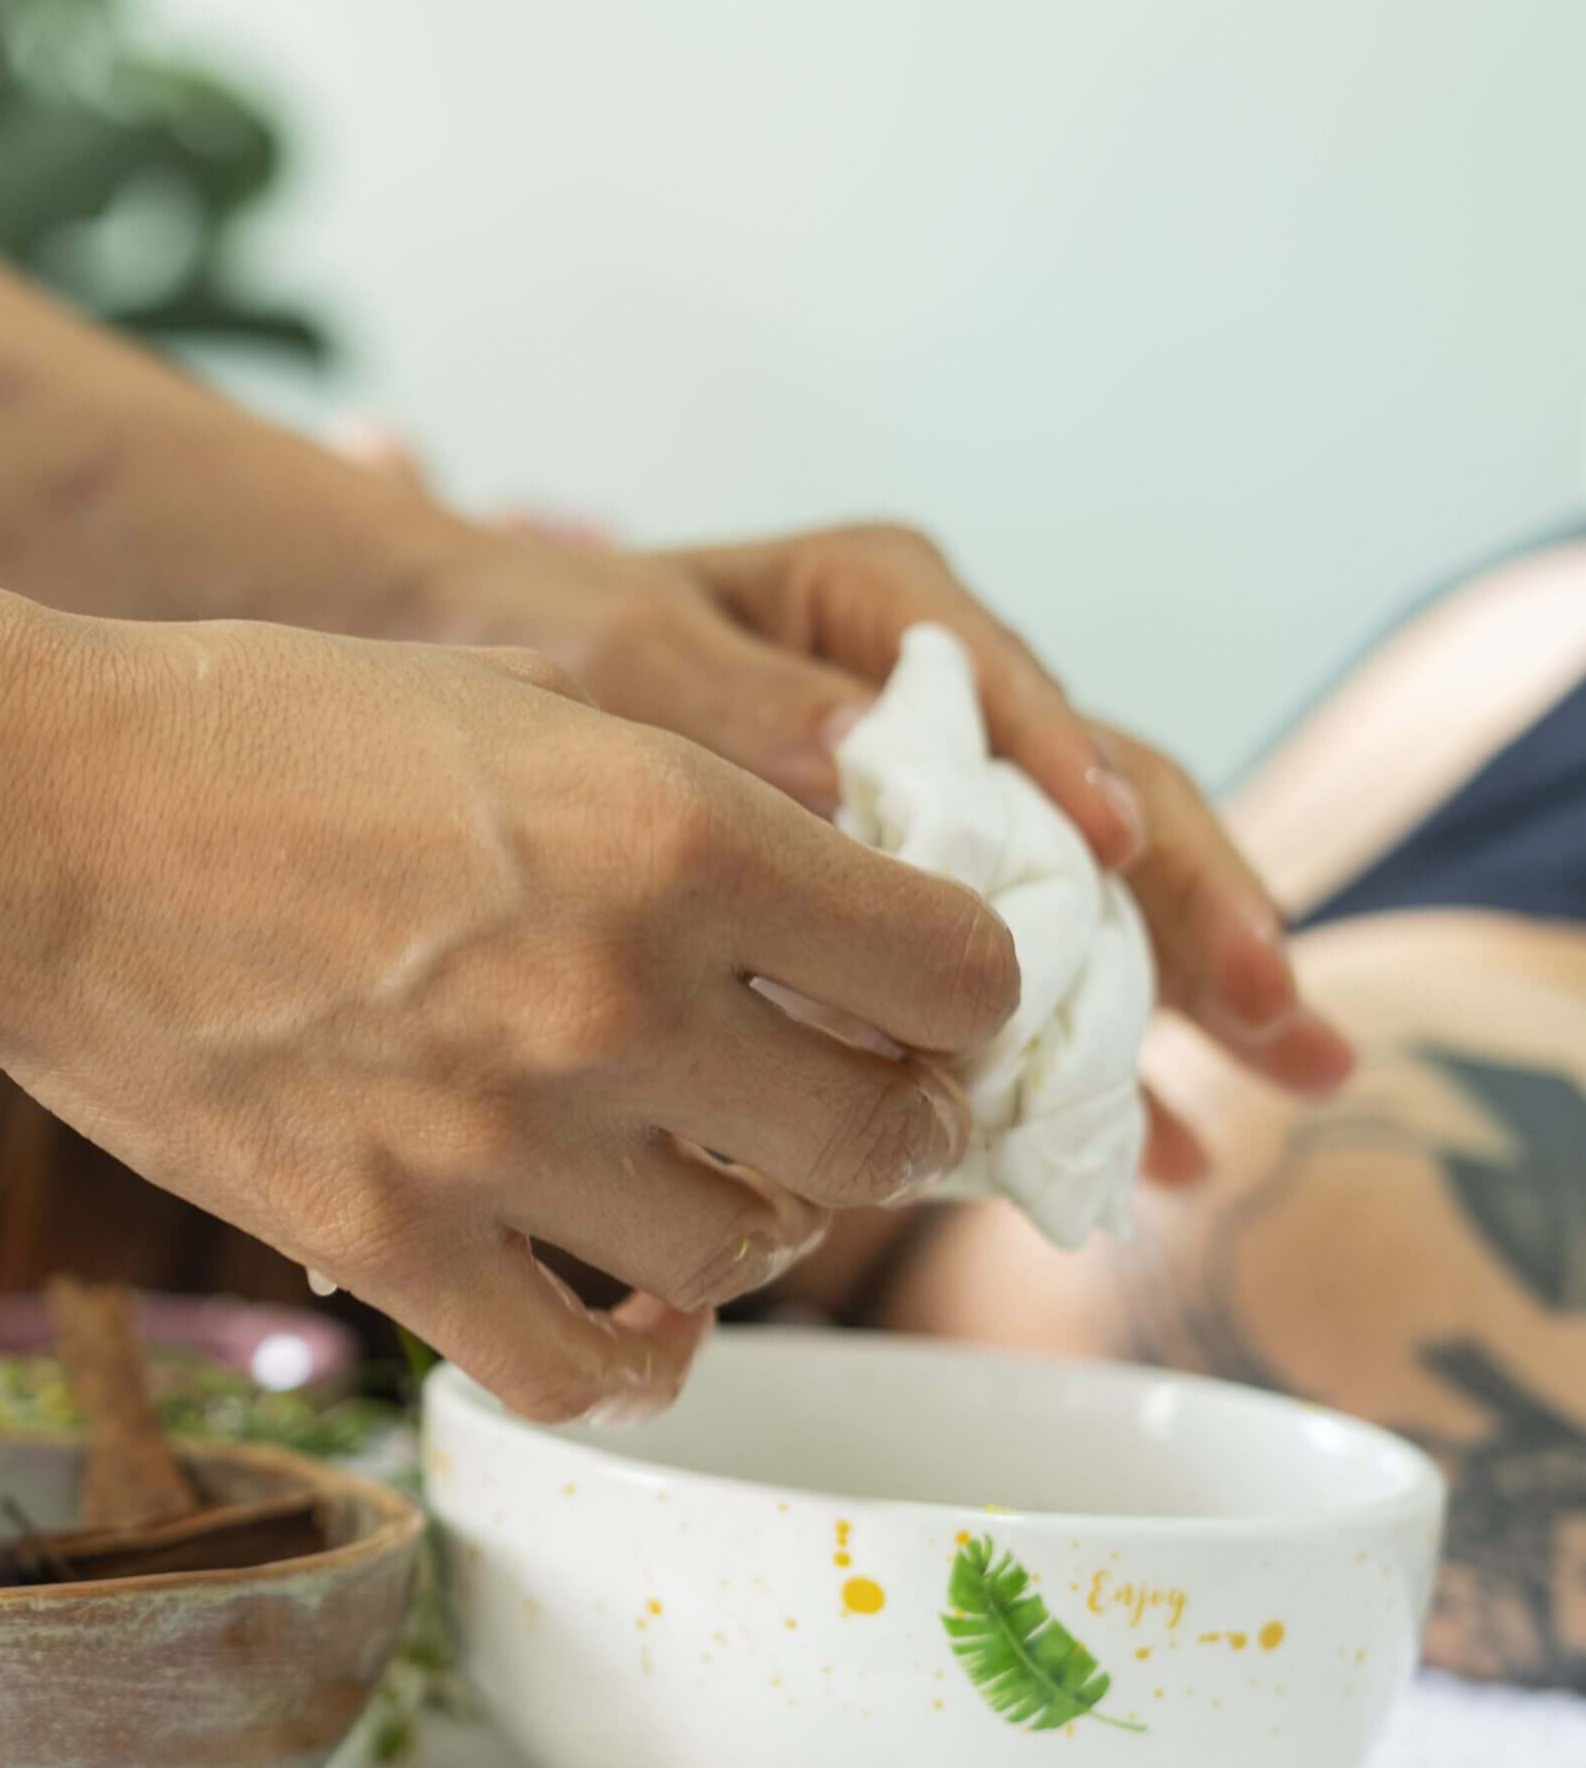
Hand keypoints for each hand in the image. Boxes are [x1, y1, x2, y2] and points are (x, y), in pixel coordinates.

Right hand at [0, 619, 1018, 1420]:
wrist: (21, 817)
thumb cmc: (248, 726)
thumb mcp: (508, 692)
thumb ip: (681, 789)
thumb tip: (819, 883)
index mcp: (672, 828)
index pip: (952, 968)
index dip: (961, 992)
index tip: (921, 1001)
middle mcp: (615, 993)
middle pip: (879, 1133)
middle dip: (889, 1123)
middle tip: (845, 1107)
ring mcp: (497, 1135)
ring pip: (746, 1258)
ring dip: (754, 1230)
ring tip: (705, 1186)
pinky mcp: (383, 1239)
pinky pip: (583, 1368)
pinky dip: (633, 1360)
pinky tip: (627, 1316)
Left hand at [439, 521, 1357, 1168]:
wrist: (473, 695)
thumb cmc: (551, 653)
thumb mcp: (619, 657)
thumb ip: (733, 704)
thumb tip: (853, 753)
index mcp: (877, 610)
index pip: (1006, 688)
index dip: (1071, 773)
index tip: (1119, 856)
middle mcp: (939, 700)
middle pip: (1101, 798)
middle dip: (1196, 905)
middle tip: (1273, 1007)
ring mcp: (943, 809)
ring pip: (1095, 901)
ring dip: (1189, 995)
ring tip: (1293, 1081)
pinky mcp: (919, 909)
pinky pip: (1023, 981)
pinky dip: (1088, 1060)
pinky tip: (1168, 1157)